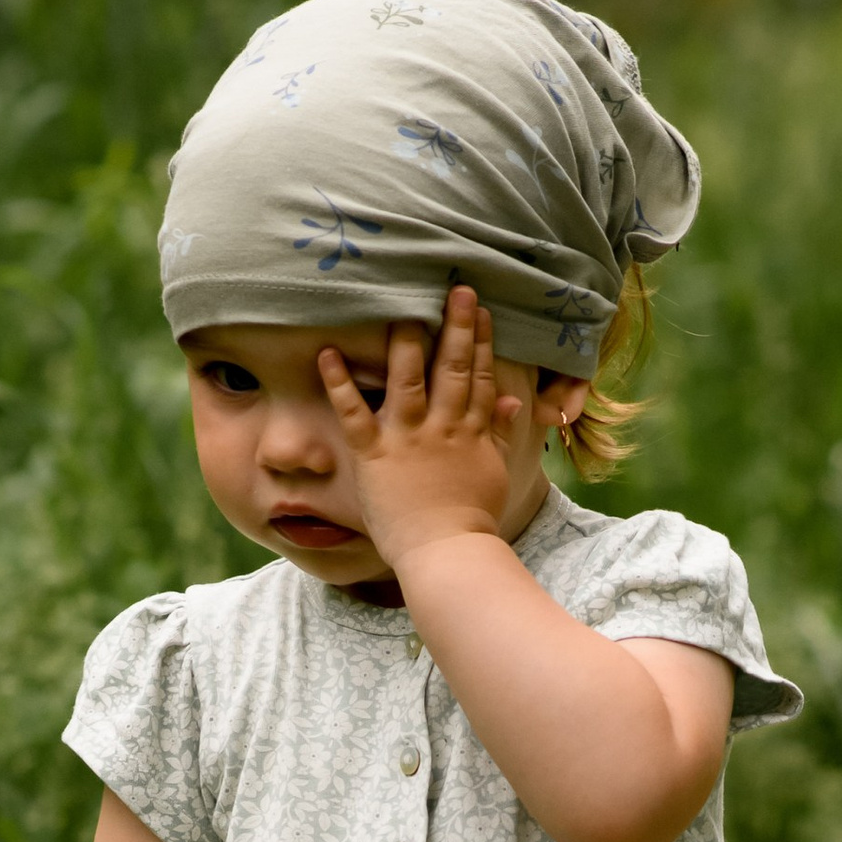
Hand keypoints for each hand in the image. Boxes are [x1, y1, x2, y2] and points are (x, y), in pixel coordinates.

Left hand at [319, 286, 521, 570]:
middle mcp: (442, 427)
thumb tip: (515, 404)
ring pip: (408, 378)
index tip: (480, 311)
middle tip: (455, 288)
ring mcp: (407, 438)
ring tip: (401, 306)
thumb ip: (500, 435)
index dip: (482, 342)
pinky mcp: (374, 454)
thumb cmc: (470, 520)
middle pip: (452, 368)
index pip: (479, 379)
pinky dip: (339, 383)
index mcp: (470, 433)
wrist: (447, 554)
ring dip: (405, 341)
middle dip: (455, 326)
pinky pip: (354, 412)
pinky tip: (327, 354)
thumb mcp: (494, 474)